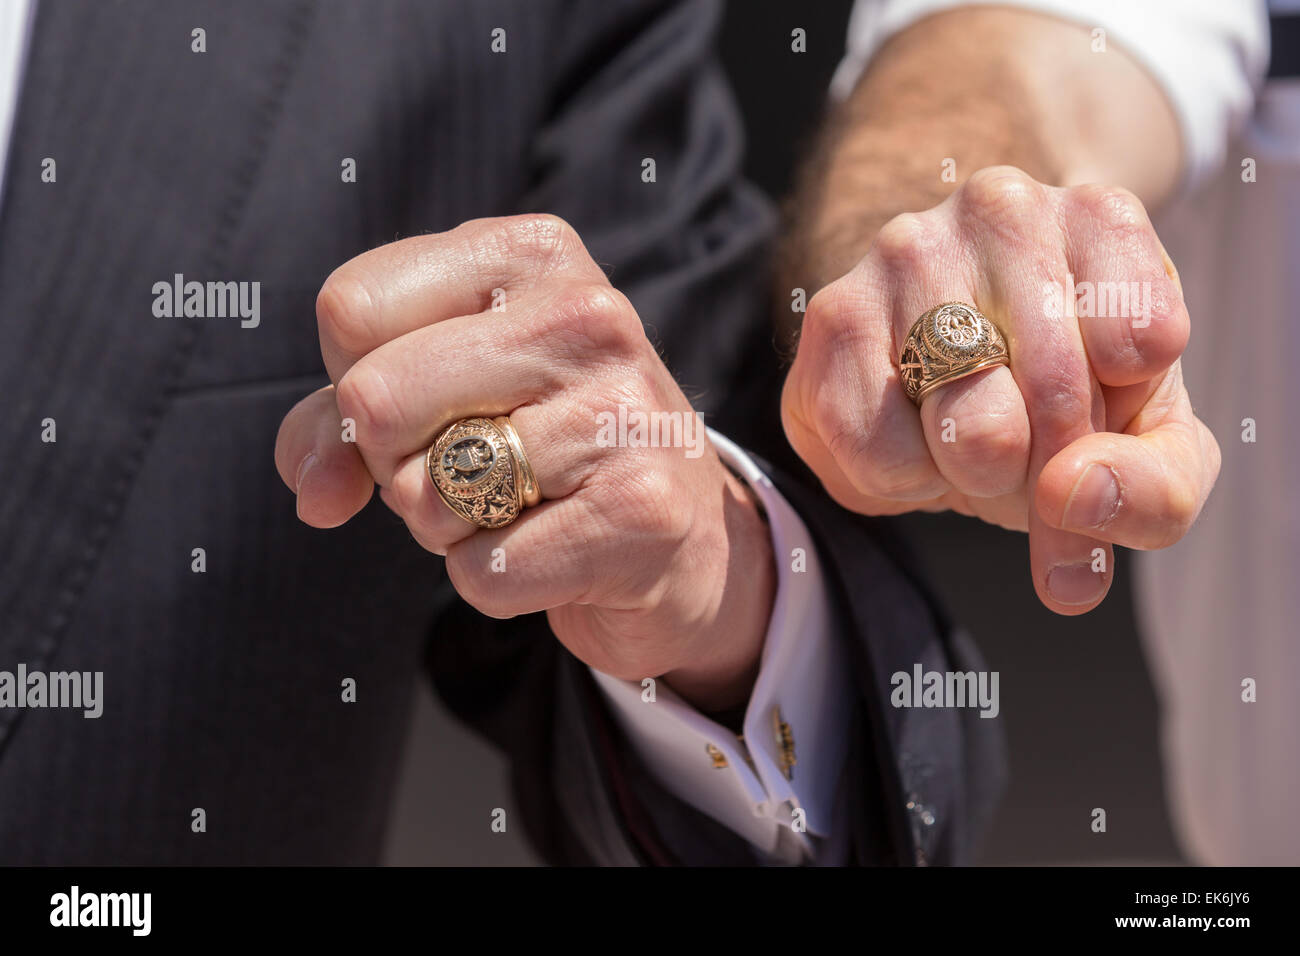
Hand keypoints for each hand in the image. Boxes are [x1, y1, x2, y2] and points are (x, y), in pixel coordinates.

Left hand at [274, 215, 773, 710]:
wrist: (681, 540)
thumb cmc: (539, 449)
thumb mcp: (437, 395)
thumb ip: (337, 421)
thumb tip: (317, 492)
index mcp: (531, 252)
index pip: (351, 308)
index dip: (357, 382)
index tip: (429, 404)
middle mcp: (588, 313)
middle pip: (375, 399)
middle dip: (395, 465)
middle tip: (469, 468)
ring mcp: (624, 410)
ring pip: (426, 495)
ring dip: (447, 529)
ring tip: (522, 506)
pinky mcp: (643, 510)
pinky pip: (483, 571)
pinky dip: (495, 582)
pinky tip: (556, 550)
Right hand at [782, 166, 1218, 614]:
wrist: (945, 369)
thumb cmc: (1061, 400)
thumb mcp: (1149, 448)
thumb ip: (1157, 488)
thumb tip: (1073, 493)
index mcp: (1101, 218)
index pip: (1142, 341)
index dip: (1120, 427)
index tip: (1095, 430)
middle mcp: (1002, 209)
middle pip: (1054, 387)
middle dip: (1046, 468)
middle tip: (1029, 466)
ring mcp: (905, 251)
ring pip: (963, 419)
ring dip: (972, 474)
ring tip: (968, 444)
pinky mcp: (834, 313)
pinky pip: (878, 445)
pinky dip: (904, 480)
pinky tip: (912, 440)